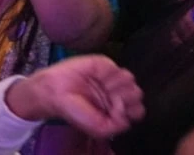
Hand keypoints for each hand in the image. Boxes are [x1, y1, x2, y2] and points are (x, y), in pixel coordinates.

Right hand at [5, 55, 144, 137]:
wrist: (55, 91)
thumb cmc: (74, 110)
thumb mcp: (98, 129)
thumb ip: (117, 126)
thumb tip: (127, 114)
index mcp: (116, 109)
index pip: (138, 109)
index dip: (131, 110)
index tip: (117, 110)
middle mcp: (116, 93)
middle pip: (137, 94)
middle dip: (126, 98)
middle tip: (111, 99)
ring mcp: (111, 78)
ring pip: (131, 81)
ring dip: (118, 86)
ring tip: (104, 88)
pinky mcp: (104, 65)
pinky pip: (118, 69)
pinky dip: (111, 75)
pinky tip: (100, 78)